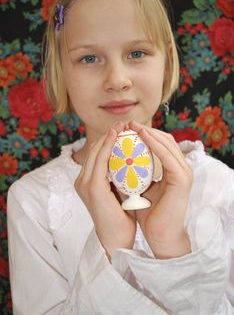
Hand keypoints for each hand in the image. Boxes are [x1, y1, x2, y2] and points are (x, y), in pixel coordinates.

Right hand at [75, 123, 135, 259]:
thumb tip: (133, 161)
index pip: (98, 154)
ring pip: (96, 152)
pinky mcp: (92, 187)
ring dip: (109, 136)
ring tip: (123, 125)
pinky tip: (118, 136)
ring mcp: (84, 183)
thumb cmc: (121, 217)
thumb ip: (120, 176)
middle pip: (95, 149)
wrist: (116, 239)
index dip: (110, 139)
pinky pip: (100, 161)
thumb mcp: (119, 192)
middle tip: (125, 123)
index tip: (125, 129)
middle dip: (110, 134)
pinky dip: (108, 146)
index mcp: (88, 181)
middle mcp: (82, 180)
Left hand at [129, 121, 191, 258]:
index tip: (125, 128)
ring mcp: (183, 173)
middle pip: (165, 140)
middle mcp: (180, 168)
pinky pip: (167, 157)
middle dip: (146, 129)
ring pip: (167, 144)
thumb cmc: (147, 213)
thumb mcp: (138, 187)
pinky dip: (155, 144)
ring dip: (150, 133)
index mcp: (172, 170)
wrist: (159, 235)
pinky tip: (142, 137)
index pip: (160, 145)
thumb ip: (132, 173)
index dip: (144, 134)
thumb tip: (113, 158)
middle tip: (128, 123)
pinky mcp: (182, 179)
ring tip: (133, 126)